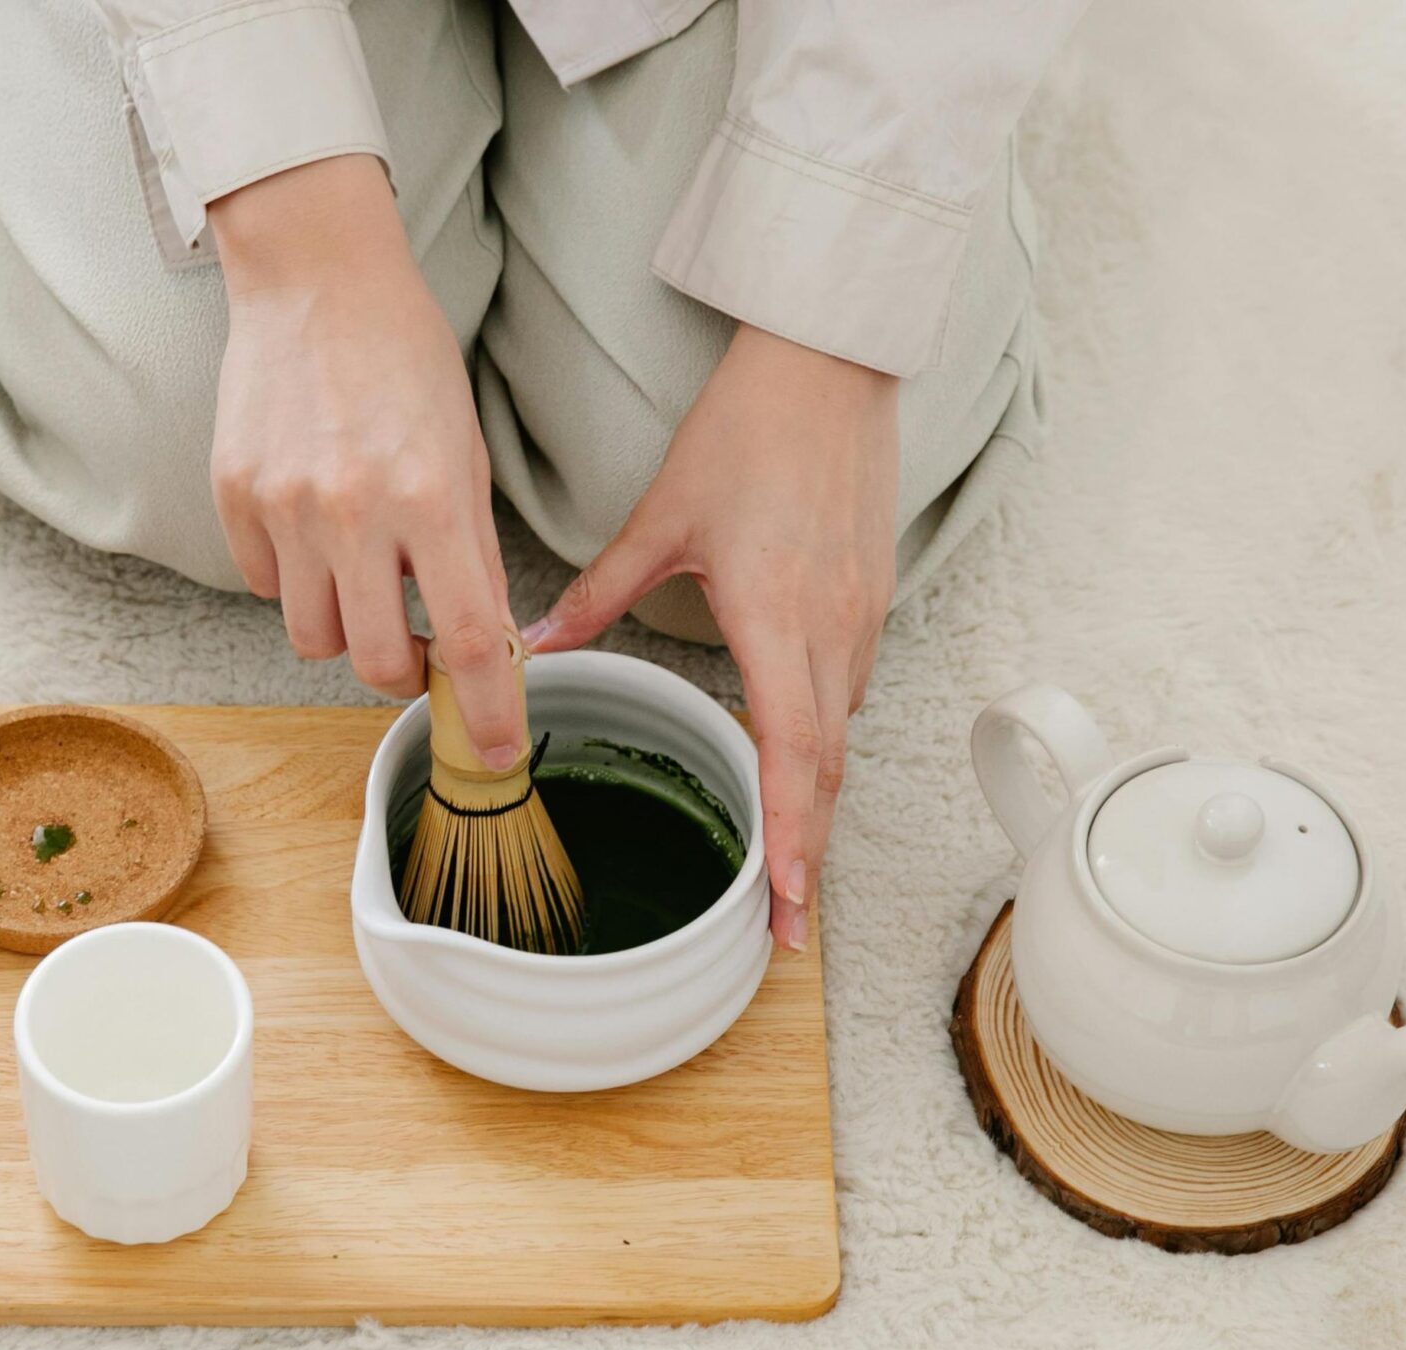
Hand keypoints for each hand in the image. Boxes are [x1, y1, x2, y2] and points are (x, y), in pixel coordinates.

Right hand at [207, 156, 525, 767]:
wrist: (317, 278)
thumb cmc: (407, 359)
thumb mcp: (467, 450)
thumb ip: (472, 552)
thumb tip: (487, 646)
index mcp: (432, 497)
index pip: (471, 641)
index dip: (488, 711)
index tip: (495, 752)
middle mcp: (354, 510)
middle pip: (376, 660)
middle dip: (403, 670)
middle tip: (419, 641)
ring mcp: (285, 505)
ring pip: (311, 636)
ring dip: (343, 626)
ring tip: (359, 570)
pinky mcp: (234, 495)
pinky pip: (265, 584)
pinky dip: (293, 577)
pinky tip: (311, 523)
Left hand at [522, 324, 899, 950]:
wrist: (828, 366)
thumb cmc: (747, 434)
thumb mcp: (659, 519)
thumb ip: (598, 593)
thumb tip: (535, 644)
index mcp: (778, 617)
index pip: (794, 752)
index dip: (790, 833)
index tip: (780, 900)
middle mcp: (831, 631)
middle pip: (827, 770)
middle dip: (806, 856)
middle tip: (781, 928)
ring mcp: (861, 619)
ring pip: (841, 737)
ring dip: (817, 806)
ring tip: (787, 870)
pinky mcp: (870, 602)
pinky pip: (848, 694)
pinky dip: (824, 747)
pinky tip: (798, 770)